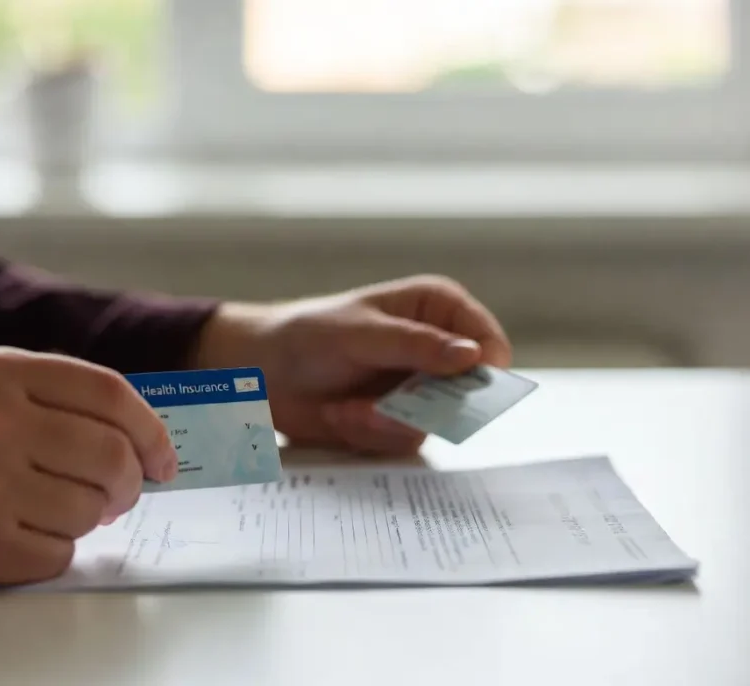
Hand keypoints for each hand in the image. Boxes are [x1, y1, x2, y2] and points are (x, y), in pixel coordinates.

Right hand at [0, 346, 175, 590]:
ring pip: (91, 508)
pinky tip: (27, 535)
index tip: (163, 457)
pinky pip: (59, 552)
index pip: (108, 392)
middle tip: (123, 492)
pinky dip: (57, 548)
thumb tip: (131, 428)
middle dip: (132, 480)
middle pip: (111, 454)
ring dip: (92, 516)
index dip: (150, 428)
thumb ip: (46, 389)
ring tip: (63, 510)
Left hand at [194, 275, 510, 454]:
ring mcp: (419, 388)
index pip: (488, 342)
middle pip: (470, 393)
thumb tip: (472, 355)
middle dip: (420, 406)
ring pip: (435, 423)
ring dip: (385, 421)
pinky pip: (404, 440)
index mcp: (437, 309)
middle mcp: (437, 349)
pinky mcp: (399, 419)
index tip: (459, 393)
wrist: (261, 372)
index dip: (485, 371)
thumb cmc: (307, 335)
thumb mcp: (360, 334)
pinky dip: (368, 433)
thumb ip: (416, 345)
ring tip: (345, 408)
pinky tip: (338, 414)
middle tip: (378, 406)